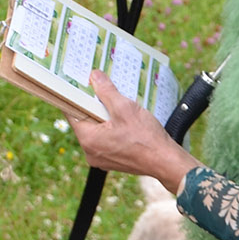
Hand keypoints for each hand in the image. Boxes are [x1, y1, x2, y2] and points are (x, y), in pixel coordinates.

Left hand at [70, 72, 202, 192]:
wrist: (166, 162)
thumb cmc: (146, 138)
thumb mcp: (125, 108)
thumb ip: (106, 91)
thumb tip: (94, 76)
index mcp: (88, 139)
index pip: (72, 113)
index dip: (76, 96)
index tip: (80, 84)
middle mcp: (90, 152)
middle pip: (86, 121)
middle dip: (94, 105)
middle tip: (103, 89)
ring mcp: (101, 158)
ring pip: (98, 130)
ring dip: (106, 116)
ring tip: (118, 104)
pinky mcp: (113, 160)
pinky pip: (107, 139)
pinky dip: (113, 128)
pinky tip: (125, 119)